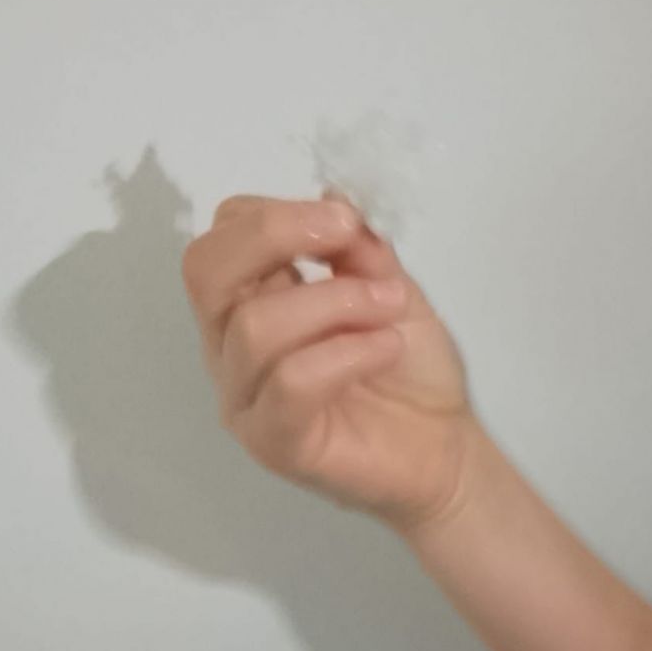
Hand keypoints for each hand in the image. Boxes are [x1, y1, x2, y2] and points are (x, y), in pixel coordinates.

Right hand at [182, 193, 476, 530]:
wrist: (446, 450)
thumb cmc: (410, 371)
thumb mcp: (390, 288)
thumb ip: (357, 249)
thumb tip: (331, 200)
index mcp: (249, 304)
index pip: (220, 241)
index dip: (274, 214)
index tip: (345, 222)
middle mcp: (230, 349)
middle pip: (205, 272)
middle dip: (274, 235)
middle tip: (346, 235)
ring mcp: (245, 400)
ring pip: (254, 327)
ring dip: (335, 301)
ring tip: (390, 308)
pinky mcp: (274, 443)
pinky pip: (290, 383)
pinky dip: (346, 353)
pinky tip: (386, 349)